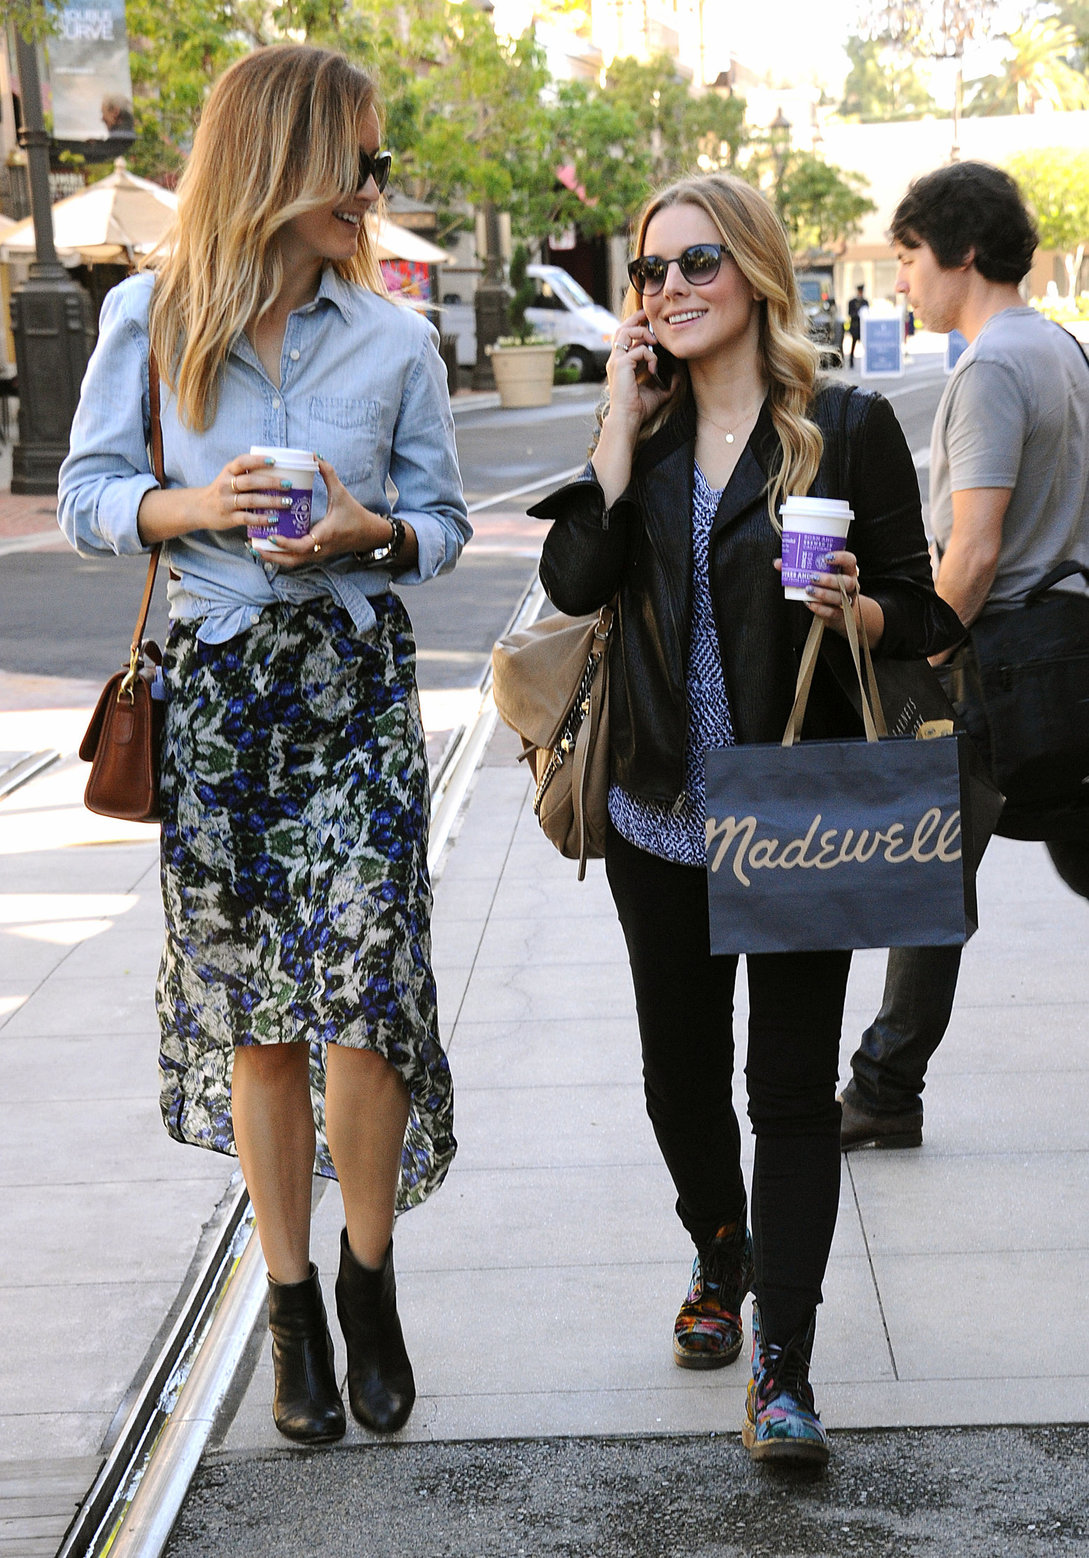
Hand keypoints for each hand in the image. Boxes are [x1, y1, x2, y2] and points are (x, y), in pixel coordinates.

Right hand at [199, 452, 287, 532]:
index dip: (258, 460)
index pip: (243, 462)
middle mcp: (226, 485)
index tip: (274, 461)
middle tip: (288, 485)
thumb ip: (246, 473)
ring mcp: (227, 502)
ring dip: (271, 501)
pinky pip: (247, 518)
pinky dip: (262, 519)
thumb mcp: (229, 477)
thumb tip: (279, 470)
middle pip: (250, 481)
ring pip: (251, 500)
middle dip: (271, 482)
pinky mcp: (229, 518)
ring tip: (287, 502)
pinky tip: (275, 519)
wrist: (199, 508)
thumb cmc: (222, 491)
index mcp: (228, 471)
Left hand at [261, 457, 397, 569]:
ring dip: (274, 558)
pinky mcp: (317, 555)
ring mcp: (318, 555)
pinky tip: (270, 548)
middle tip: (253, 546)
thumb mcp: (341, 493)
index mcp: (325, 535)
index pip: (302, 546)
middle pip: (292, 560)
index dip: (285, 543)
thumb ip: (328, 474)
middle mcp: (320, 549)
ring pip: (293, 563)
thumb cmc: (355, 514)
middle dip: (272, 556)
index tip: (270, 535)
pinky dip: (282, 556)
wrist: (369, 534)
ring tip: (256, 549)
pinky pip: (297, 559)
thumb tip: (315, 456)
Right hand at [604, 311, 674, 428]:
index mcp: (621, 363)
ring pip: (625, 331)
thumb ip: (666, 382)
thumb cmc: (639, 408)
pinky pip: (639, 350)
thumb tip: (679, 376)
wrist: (628, 419)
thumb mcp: (657, 391)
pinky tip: (653, 369)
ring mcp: (616, 361)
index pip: (625, 337)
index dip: (636, 327)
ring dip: (642, 332)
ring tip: (654, 341)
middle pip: (622, 328)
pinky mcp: (621, 365)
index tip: (649, 324)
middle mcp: (616, 359)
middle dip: (636, 319)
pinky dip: (650, 356)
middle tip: (649, 315)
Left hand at [776, 548, 860, 625]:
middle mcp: (851, 585)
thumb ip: (799, 568)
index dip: (841, 558)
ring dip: (823, 593)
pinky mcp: (841, 615)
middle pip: (846, 581)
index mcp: (847, 571)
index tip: (826, 557)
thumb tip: (778, 563)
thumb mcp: (818, 575)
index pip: (850, 560)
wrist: (839, 613)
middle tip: (812, 576)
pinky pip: (833, 612)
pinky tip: (809, 604)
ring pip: (839, 597)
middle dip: (829, 579)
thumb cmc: (827, 588)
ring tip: (808, 590)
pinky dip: (820, 608)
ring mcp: (847, 600)